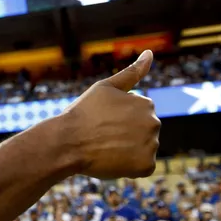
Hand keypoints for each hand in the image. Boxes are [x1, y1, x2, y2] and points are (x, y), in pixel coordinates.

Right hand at [61, 51, 160, 178]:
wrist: (67, 143)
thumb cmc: (82, 113)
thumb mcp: (105, 88)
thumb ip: (131, 72)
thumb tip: (150, 53)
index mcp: (146, 103)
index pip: (138, 116)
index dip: (118, 120)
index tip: (102, 121)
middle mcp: (154, 123)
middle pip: (143, 132)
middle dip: (127, 135)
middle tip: (102, 136)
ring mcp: (151, 145)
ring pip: (143, 149)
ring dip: (128, 151)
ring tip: (105, 148)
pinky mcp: (145, 166)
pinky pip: (143, 166)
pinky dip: (130, 166)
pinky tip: (112, 160)